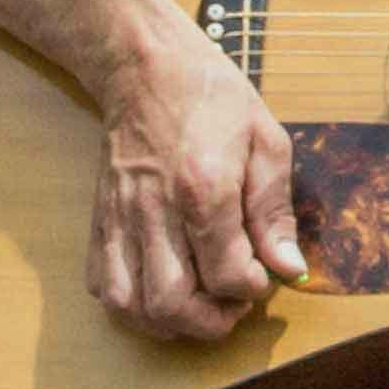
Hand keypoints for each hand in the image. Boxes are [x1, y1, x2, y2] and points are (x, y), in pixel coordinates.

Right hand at [87, 3, 302, 344]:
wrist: (146, 67)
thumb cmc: (211, 99)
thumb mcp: (266, 141)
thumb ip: (275, 210)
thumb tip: (288, 266)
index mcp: (204, 187)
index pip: (229, 273)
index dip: (255, 287)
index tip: (264, 273)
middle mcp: (156, 209)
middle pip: (173, 302)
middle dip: (212, 321)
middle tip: (233, 303)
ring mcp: (121, 218)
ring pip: (132, 305)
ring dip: (170, 321)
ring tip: (199, 303)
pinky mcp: (100, 221)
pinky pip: (103, 286)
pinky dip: (132, 305)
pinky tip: (160, 289)